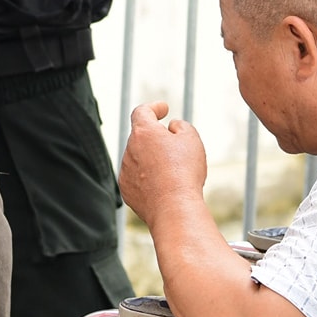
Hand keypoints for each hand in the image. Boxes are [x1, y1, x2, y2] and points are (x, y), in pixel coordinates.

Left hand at [120, 102, 208, 227]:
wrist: (173, 208)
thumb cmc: (184, 172)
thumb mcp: (191, 140)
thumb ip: (181, 127)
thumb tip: (172, 128)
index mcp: (143, 132)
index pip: (142, 112)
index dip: (154, 108)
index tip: (163, 109)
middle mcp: (129, 150)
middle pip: (142, 137)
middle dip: (156, 138)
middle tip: (177, 147)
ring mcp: (125, 171)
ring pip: (139, 158)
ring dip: (152, 160)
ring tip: (174, 172)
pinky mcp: (126, 190)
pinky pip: (137, 178)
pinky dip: (148, 178)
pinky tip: (164, 187)